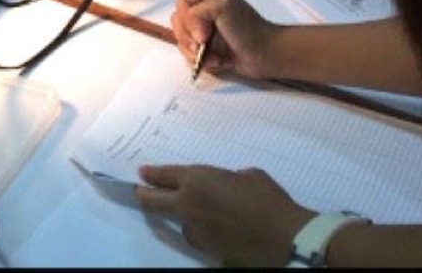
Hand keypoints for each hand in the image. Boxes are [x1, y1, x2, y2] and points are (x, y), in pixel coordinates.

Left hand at [135, 164, 313, 266]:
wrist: (280, 237)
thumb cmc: (266, 197)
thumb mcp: (246, 174)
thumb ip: (227, 177)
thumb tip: (225, 184)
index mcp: (196, 180)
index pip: (163, 176)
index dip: (150, 174)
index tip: (141, 173)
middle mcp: (188, 205)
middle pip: (153, 202)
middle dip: (144, 194)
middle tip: (141, 191)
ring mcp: (194, 230)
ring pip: (178, 220)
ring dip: (180, 213)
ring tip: (195, 209)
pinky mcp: (204, 248)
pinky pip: (196, 233)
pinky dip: (200, 227)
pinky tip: (215, 225)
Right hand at [171, 0, 276, 79]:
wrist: (264, 54)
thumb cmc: (247, 28)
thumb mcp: (222, 8)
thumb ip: (197, 13)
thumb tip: (194, 36)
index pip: (182, 4)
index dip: (188, 20)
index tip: (203, 33)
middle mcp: (204, 12)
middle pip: (178, 23)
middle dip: (189, 39)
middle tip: (203, 46)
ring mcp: (204, 31)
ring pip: (182, 41)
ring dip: (196, 53)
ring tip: (215, 57)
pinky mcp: (206, 49)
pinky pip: (188, 54)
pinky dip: (199, 59)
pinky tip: (214, 60)